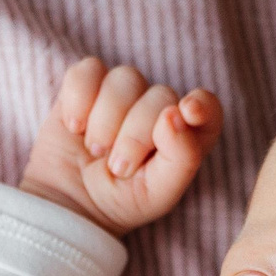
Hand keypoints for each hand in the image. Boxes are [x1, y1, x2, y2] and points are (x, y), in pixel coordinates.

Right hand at [21, 57, 224, 237]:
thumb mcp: (157, 194)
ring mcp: (122, 93)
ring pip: (125, 78)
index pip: (207, 106)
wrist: (68, 205)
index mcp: (186, 134)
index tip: (186, 112)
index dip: (200, 105)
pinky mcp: (86, 85)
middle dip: (135, 135)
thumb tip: (175, 116)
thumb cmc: (121, 201)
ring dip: (106, 120)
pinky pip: (88, 70)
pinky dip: (78, 100)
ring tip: (95, 150)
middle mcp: (158, 108)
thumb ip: (180, 157)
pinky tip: (75, 128)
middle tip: (118, 168)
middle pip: (160, 95)